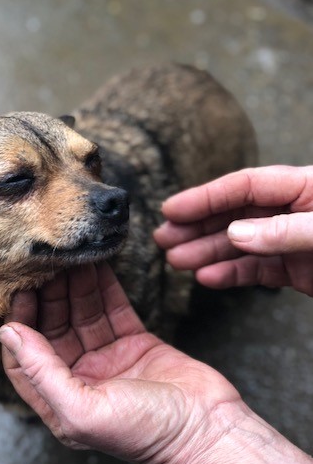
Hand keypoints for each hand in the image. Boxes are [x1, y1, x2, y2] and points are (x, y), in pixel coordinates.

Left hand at [0, 263, 241, 463]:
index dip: (19, 325)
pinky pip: (112, 309)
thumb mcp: (82, 409)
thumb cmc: (145, 432)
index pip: (25, 358)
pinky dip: (103, 287)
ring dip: (74, 286)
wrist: (208, 430)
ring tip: (69, 256)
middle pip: (53, 329)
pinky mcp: (135, 342)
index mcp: (60, 401)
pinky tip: (95, 264)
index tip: (19, 292)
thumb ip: (41, 371)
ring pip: (82, 314)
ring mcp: (108, 359)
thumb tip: (8, 334)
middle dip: (48, 297)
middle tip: (45, 263)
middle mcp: (80, 378)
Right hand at [154, 165, 312, 294]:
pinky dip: (231, 274)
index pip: (245, 186)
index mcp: (306, 186)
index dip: (205, 197)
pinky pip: (257, 270)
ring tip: (177, 260)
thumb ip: (284, 231)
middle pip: (235, 214)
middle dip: (197, 226)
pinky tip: (208, 277)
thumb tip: (236, 234)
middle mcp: (294, 211)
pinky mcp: (297, 270)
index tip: (173, 210)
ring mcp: (293, 242)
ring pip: (240, 245)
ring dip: (206, 252)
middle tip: (164, 238)